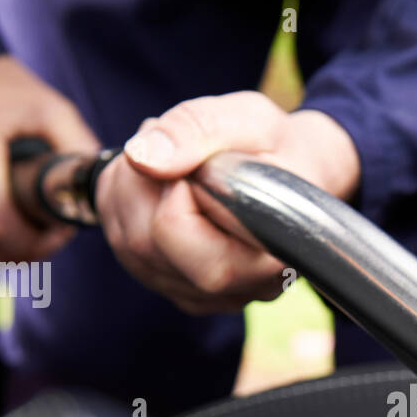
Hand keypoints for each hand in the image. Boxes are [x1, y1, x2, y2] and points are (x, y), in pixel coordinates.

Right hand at [0, 54, 99, 261]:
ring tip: (33, 224)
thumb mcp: (51, 109)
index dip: (37, 243)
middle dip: (28, 252)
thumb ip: (78, 150)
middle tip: (53, 234)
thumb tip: (100, 191)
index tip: (63, 230)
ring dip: (7, 249)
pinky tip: (8, 214)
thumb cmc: (4, 89)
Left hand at [95, 90, 360, 314]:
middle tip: (174, 149)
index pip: (181, 234)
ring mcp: (205, 297)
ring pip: (128, 247)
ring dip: (130, 190)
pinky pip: (125, 251)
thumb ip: (198, 129)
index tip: (198, 160)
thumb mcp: (249, 119)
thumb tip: (141, 157)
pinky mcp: (178, 290)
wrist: (291, 175)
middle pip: (144, 244)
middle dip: (142, 184)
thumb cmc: (275, 149)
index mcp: (266, 256)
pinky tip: (160, 186)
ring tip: (172, 162)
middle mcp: (237, 290)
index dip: (174, 187)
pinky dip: (127, 207)